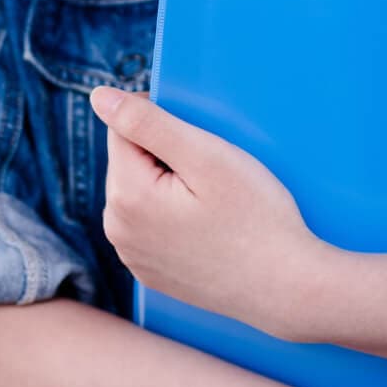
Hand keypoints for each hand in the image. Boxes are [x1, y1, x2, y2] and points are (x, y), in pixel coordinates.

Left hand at [90, 86, 329, 333]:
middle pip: (129, 162)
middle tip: (214, 179)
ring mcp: (132, 255)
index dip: (165, 126)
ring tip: (214, 206)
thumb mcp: (206, 157)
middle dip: (165, 158)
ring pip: (141, 193)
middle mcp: (117, 229)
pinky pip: (150, 225)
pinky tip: (209, 229)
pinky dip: (173, 217)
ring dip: (169, 187)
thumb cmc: (256, 219)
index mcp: (126, 196)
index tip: (202, 147)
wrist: (287, 289)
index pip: (124, 130)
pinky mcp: (149, 271)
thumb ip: (147, 122)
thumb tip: (99, 97)